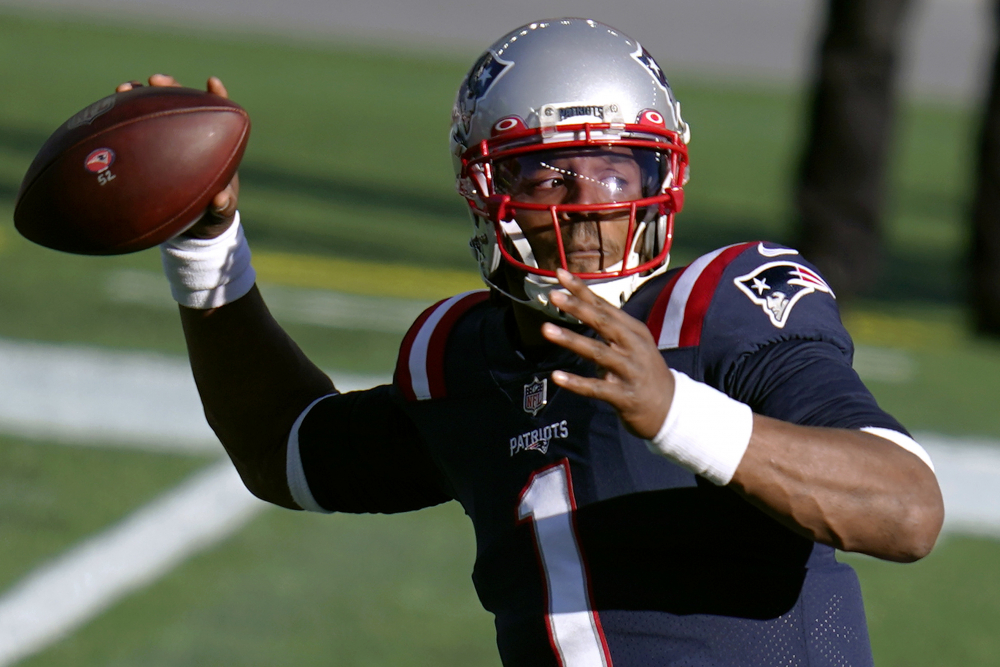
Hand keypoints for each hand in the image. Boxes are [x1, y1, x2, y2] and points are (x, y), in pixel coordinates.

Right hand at [115, 74, 238, 239]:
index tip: (211, 82)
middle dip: (169, 86)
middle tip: (155, 80)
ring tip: (123, 88)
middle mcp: (188, 138)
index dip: (216, 96)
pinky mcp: (143, 151)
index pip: (217, 114)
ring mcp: (164, 141)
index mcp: (213, 147)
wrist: (187, 229)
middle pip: (180, 102)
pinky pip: (130, 132)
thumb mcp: (219, 216)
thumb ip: (223, 209)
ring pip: (152, 111)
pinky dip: (118, 121)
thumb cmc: (209, 216)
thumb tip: (220, 199)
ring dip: (138, 95)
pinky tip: (103, 114)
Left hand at [541, 269, 674, 438]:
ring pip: (597, 352)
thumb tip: (579, 302)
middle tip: (554, 295)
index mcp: (634, 331)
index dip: (582, 290)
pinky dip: (576, 382)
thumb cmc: (643, 370)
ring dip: (571, 340)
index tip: (560, 273)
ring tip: (545, 329)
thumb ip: (608, 325)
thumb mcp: (632, 343)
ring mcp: (630, 371)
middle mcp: (633, 347)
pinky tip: (556, 376)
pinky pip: (596, 388)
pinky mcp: (624, 395)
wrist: (670, 408)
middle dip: (578, 307)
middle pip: (603, 323)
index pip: (604, 306)